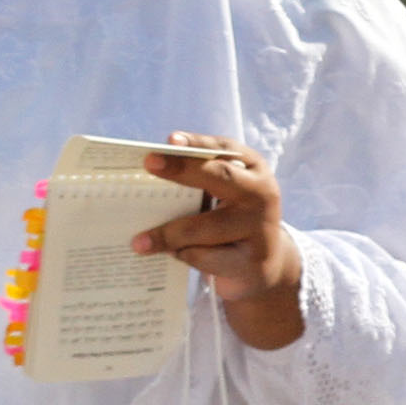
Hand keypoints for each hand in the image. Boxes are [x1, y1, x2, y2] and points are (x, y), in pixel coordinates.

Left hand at [135, 134, 304, 346]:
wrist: (265, 264)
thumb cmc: (232, 218)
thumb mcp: (225, 193)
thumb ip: (200, 180)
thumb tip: (152, 176)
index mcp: (253, 169)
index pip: (224, 149)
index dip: (197, 143)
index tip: (170, 140)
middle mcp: (261, 194)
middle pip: (220, 176)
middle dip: (182, 169)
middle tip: (149, 163)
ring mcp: (260, 229)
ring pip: (204, 227)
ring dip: (167, 234)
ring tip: (140, 242)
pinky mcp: (252, 263)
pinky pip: (205, 257)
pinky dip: (183, 255)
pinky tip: (175, 255)